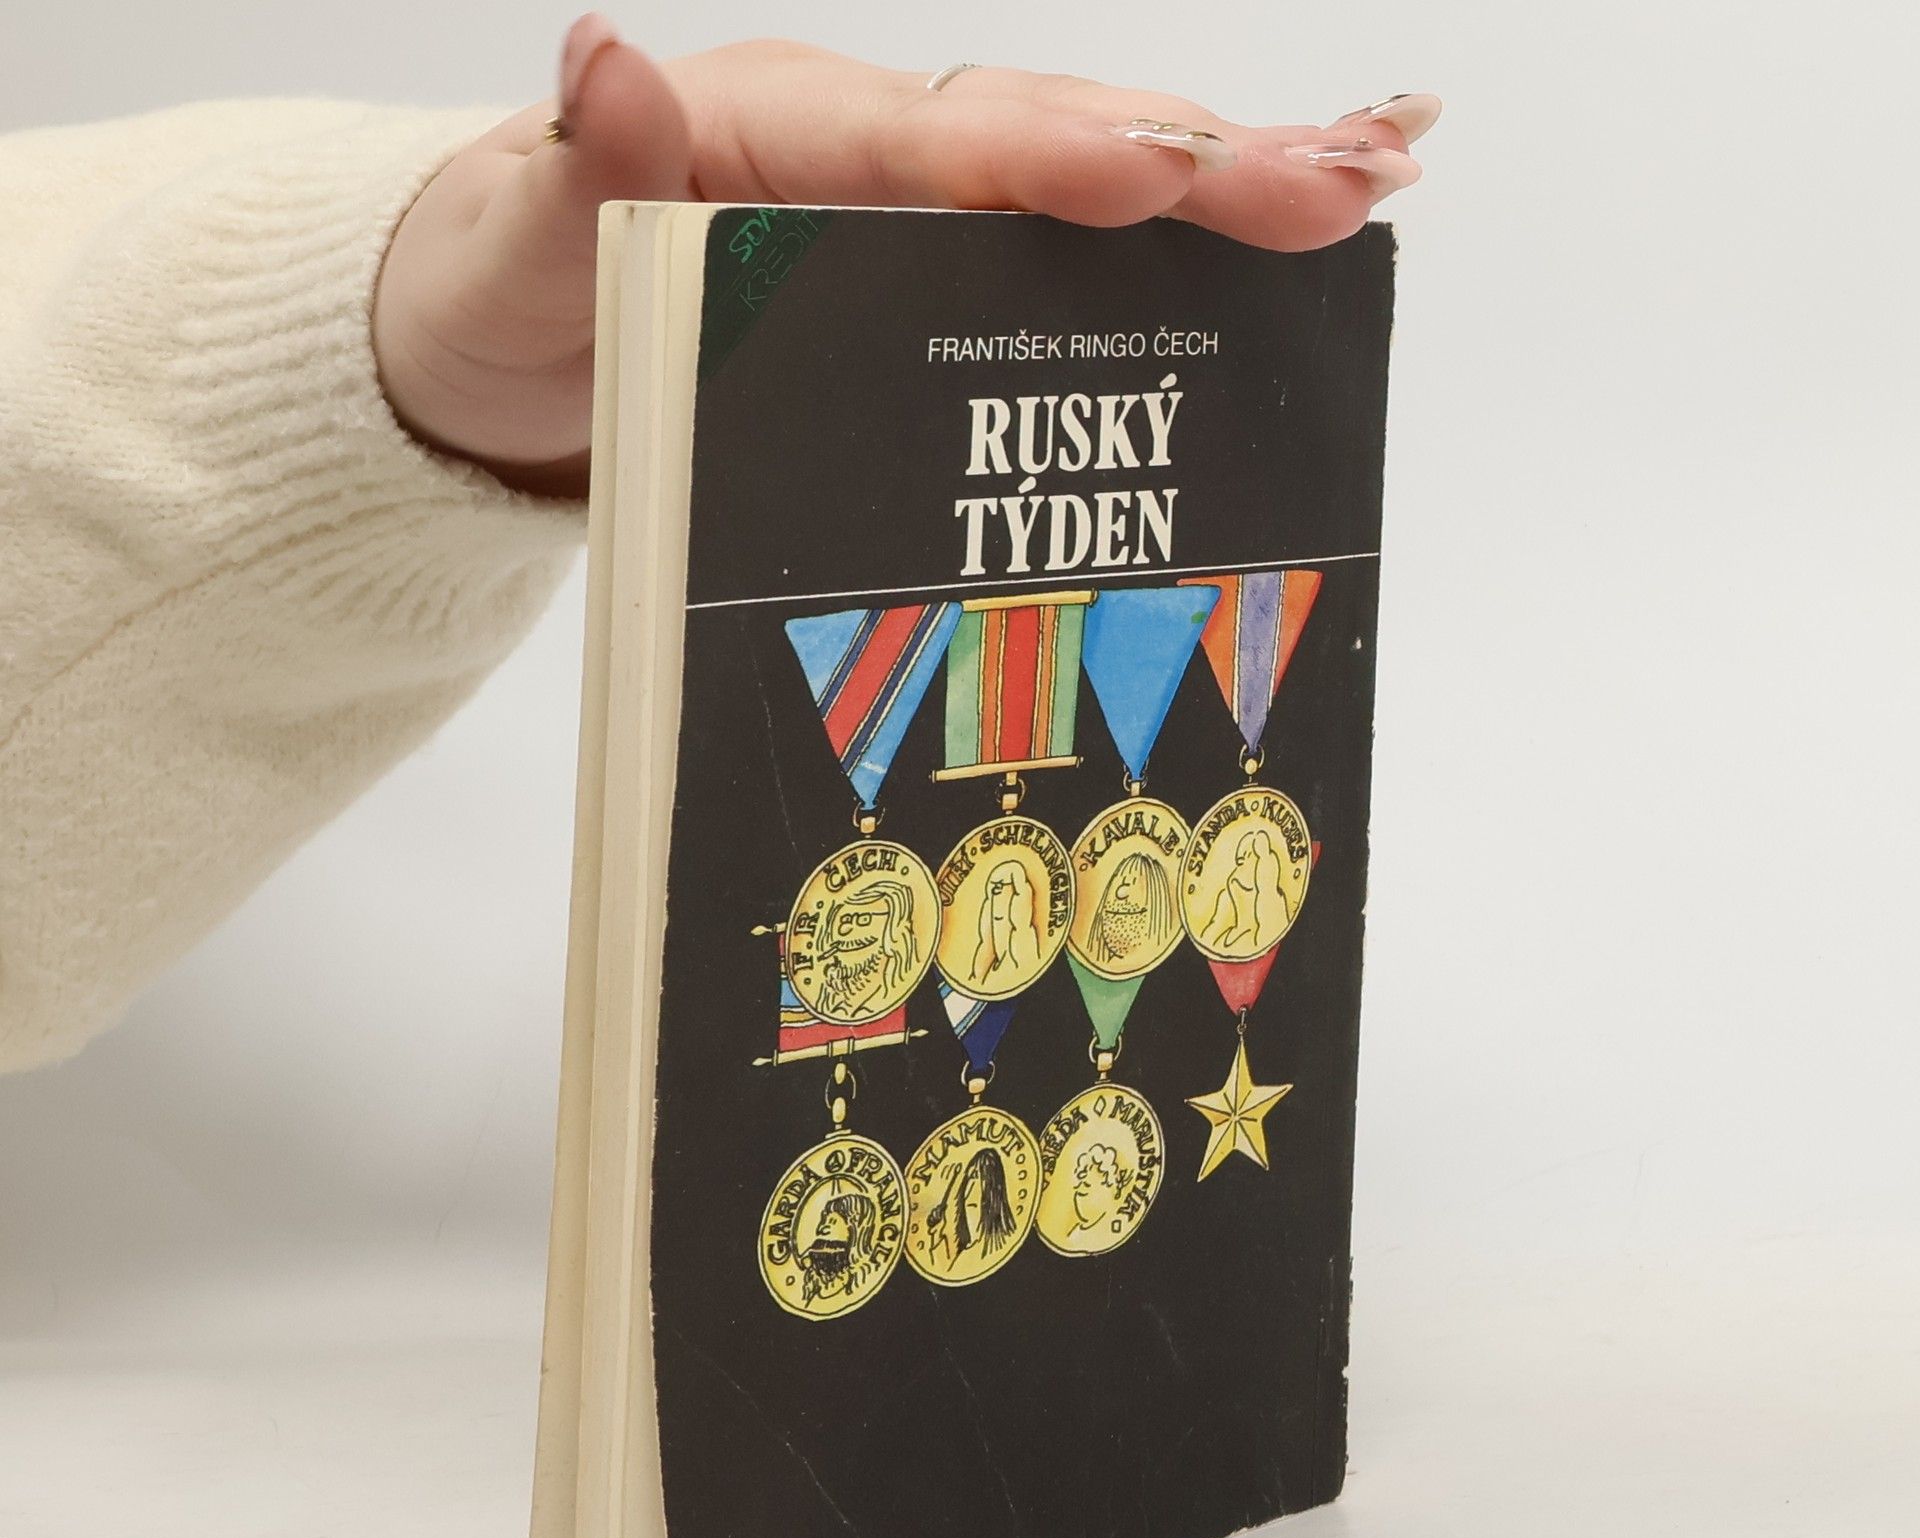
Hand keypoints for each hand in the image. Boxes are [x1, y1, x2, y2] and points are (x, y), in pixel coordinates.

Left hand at [372, 18, 1436, 493]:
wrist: (498, 339)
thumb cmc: (507, 298)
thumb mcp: (513, 256)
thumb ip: (575, 181)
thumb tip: (609, 63)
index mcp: (772, 131)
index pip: (934, 144)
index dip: (1058, 162)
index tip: (1169, 179)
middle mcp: (859, 146)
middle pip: (1049, 136)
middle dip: (1203, 160)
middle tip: (1353, 180)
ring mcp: (898, 198)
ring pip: (1079, 171)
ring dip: (1224, 180)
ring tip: (1365, 184)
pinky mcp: (917, 256)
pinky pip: (1054, 237)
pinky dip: (1165, 233)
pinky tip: (1262, 240)